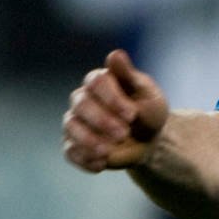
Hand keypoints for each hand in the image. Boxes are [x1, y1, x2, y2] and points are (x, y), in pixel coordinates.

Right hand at [63, 49, 170, 172]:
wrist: (148, 140)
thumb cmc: (149, 112)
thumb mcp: (147, 95)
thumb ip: (129, 77)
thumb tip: (115, 54)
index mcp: (102, 81)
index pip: (96, 82)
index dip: (112, 98)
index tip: (132, 114)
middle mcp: (83, 99)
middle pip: (82, 104)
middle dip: (102, 121)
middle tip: (123, 133)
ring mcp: (76, 121)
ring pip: (72, 127)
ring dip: (90, 140)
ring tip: (109, 151)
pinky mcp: (73, 144)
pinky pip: (70, 151)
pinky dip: (84, 158)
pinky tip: (101, 164)